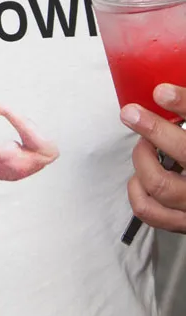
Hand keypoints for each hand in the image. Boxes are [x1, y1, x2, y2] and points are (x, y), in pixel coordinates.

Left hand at [121, 84, 185, 232]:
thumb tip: (163, 93)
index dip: (184, 104)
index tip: (161, 92)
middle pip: (185, 152)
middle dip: (153, 130)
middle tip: (135, 114)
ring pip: (159, 184)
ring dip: (143, 160)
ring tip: (146, 147)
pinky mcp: (184, 223)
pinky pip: (148, 210)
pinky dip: (137, 190)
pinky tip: (143, 176)